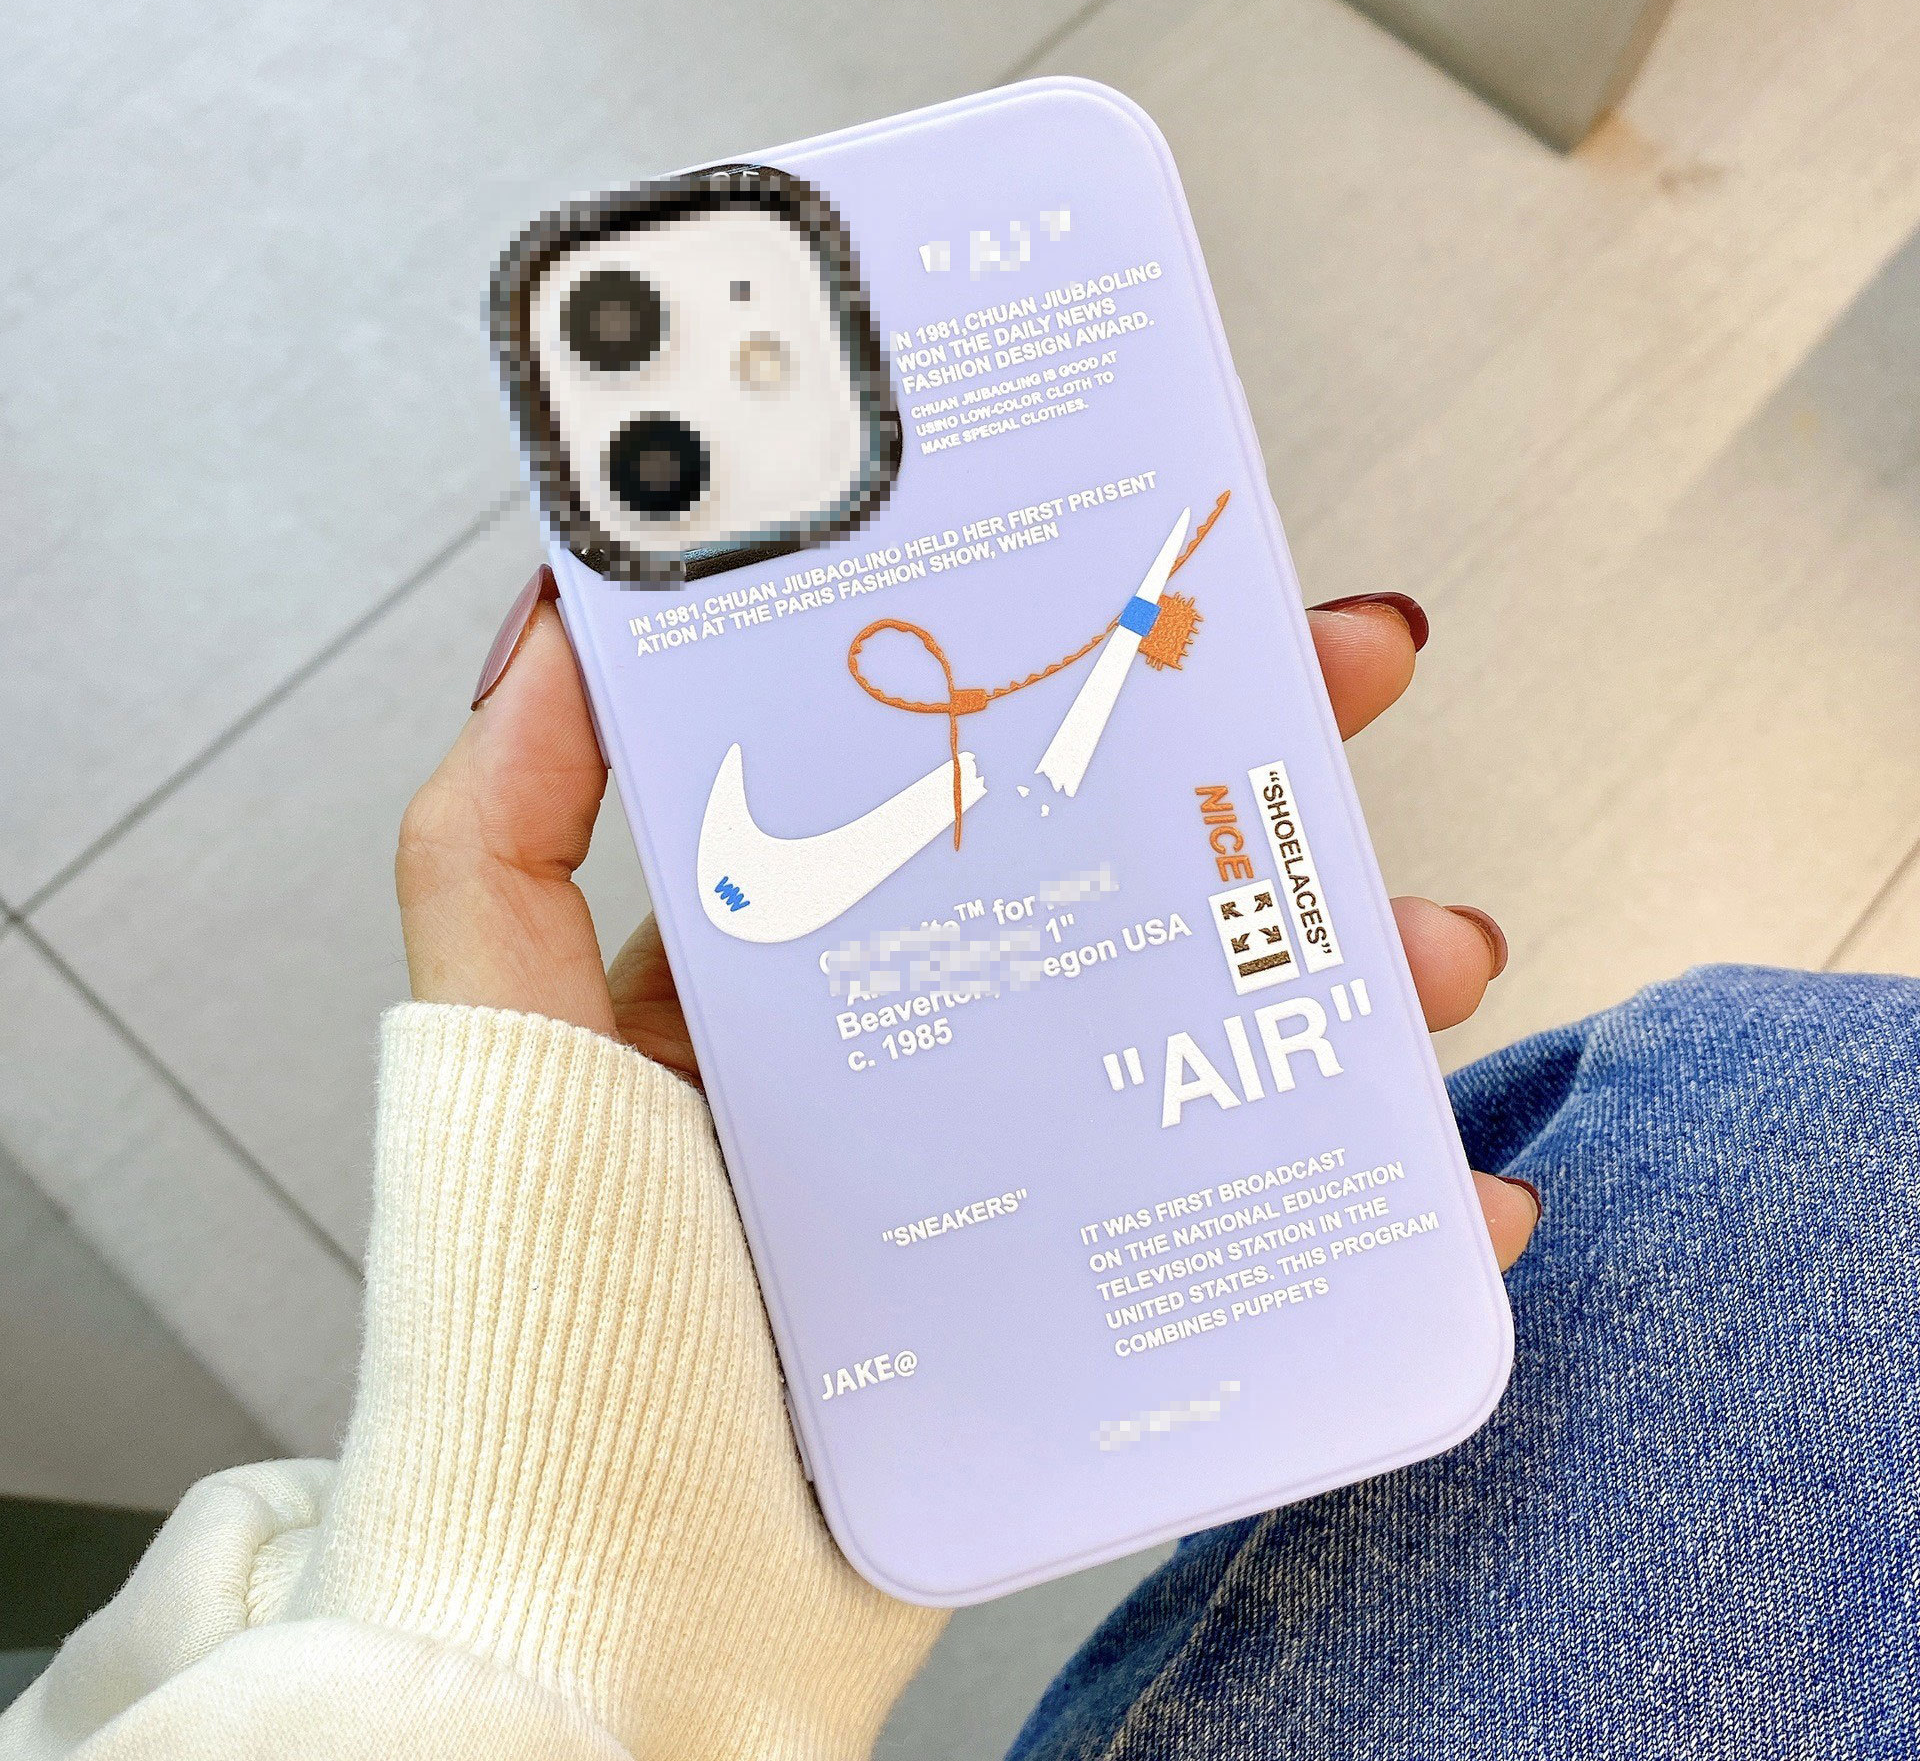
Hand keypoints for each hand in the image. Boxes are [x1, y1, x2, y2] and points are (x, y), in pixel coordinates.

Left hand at [397, 569, 1538, 1268]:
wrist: (624, 1616)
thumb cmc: (549, 1325)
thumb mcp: (503, 1042)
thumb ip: (499, 827)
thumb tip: (557, 606)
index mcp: (800, 973)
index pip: (950, 776)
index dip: (1059, 672)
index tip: (1153, 586)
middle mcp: (922, 1059)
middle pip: (1114, 878)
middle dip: (1246, 774)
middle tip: (1347, 687)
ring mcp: (1021, 1180)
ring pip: (1217, 1034)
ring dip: (1340, 970)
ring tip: (1420, 944)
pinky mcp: (1095, 1306)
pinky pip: (1259, 1222)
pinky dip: (1375, 1201)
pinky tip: (1451, 1181)